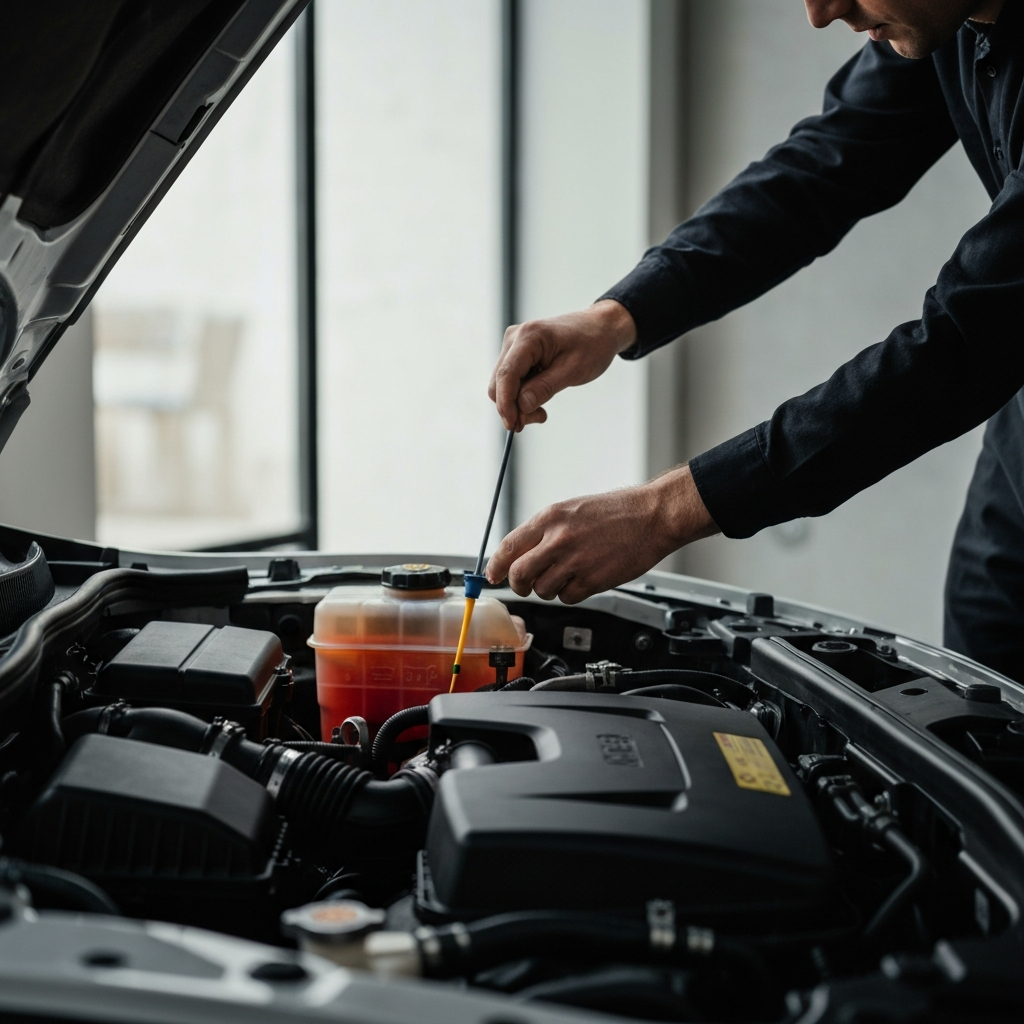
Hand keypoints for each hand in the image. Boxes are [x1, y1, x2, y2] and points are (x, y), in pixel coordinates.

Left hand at [486, 465, 719, 603]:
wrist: (652, 516)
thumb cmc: (616, 511)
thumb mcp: (572, 509)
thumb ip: (544, 530)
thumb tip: (519, 552)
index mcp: (550, 518)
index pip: (508, 547)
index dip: (497, 566)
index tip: (493, 575)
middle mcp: (558, 539)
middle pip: (519, 575)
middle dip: (519, 584)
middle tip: (526, 584)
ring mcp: (575, 561)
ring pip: (543, 590)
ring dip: (549, 589)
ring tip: (566, 575)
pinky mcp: (593, 580)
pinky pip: (567, 598)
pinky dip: (570, 594)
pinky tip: (583, 579)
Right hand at [489, 300, 637, 430]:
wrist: (601, 328)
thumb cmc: (592, 344)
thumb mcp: (572, 370)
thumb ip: (544, 389)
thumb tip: (521, 407)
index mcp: (529, 337)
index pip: (506, 375)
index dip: (505, 403)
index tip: (512, 425)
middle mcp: (515, 338)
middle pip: (499, 382)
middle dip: (513, 406)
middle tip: (539, 418)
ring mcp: (514, 345)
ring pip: (503, 384)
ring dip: (518, 403)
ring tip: (542, 411)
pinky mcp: (518, 353)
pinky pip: (512, 380)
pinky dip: (522, 395)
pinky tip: (539, 399)